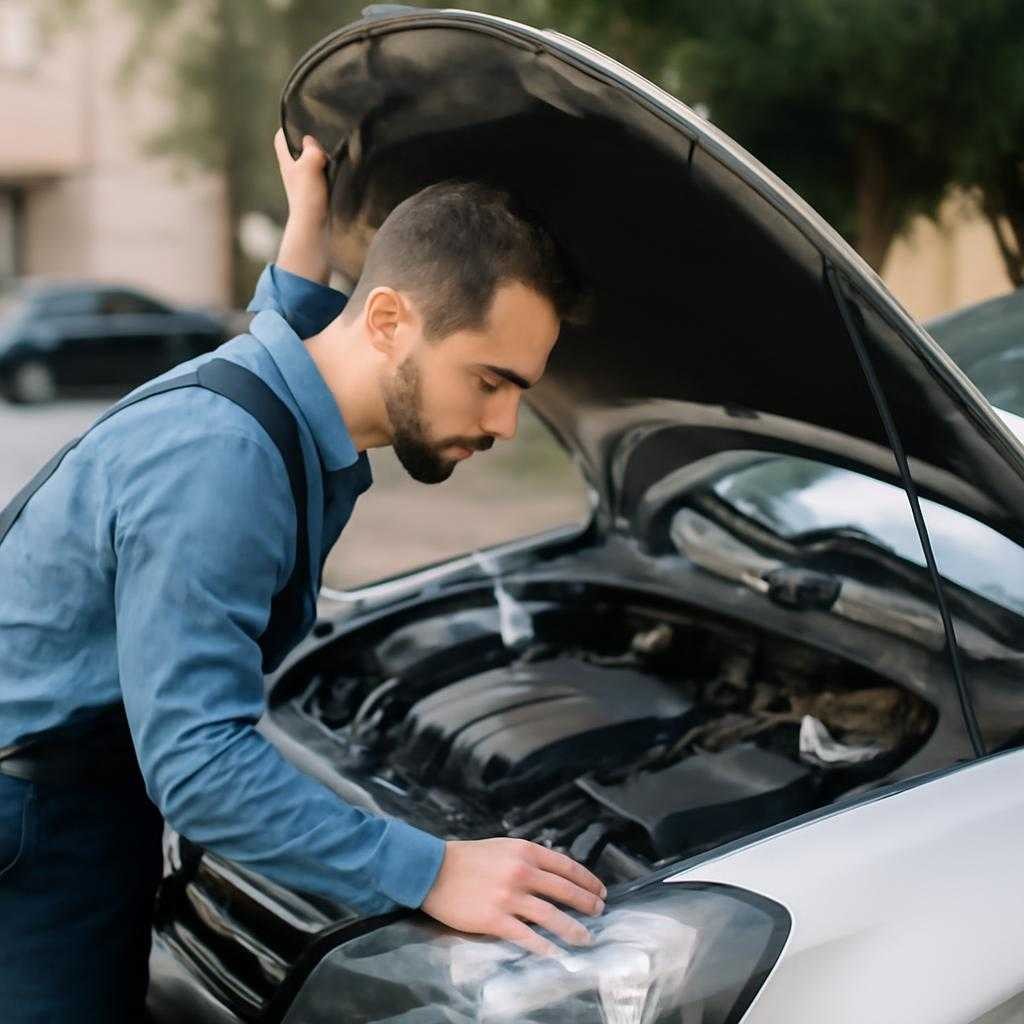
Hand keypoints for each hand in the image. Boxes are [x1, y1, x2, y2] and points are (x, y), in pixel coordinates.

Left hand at [273, 128, 330, 283]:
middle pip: (297, 147)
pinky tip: (338, 168)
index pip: (281, 137)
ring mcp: (305, 182)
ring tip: (334, 148)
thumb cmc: (307, 197)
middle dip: (308, 139)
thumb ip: (311, 151)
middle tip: (324, 132)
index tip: (301, 119)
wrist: (314, 228)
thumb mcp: (309, 167)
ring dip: (321, 155)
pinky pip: (321, 174)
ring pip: (310, 161)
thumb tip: (312, 142)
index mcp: (286, 162)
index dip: (289, 126)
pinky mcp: (316, 192)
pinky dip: (327, 169)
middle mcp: (293, 170)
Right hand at [420, 838, 606, 957]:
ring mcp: (509, 897)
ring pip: (552, 916)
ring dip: (574, 929)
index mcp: (525, 851)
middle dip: (587, 903)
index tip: (600, 890)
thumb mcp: (503, 847)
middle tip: (600, 912)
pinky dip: (545, 947)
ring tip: (586, 937)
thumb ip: (529, 858)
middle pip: (565, 890)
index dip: (587, 880)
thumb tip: (554, 873)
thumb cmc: (468, 858)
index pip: (566, 866)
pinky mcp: (495, 919)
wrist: (433, 871)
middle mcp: (522, 872)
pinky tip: (557, 954)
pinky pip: (527, 937)